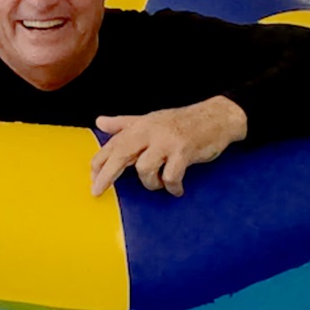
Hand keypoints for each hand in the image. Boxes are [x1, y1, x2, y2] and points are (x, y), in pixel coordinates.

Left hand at [90, 96, 246, 196]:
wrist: (217, 117)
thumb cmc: (183, 122)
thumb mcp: (151, 120)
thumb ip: (125, 124)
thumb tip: (99, 122)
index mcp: (141, 126)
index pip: (113, 144)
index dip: (99, 161)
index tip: (91, 178)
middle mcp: (151, 131)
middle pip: (121, 154)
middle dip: (107, 175)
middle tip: (96, 192)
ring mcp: (167, 141)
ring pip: (144, 169)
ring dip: (151, 183)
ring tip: (162, 184)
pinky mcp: (184, 151)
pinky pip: (171, 176)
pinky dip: (173, 187)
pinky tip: (177, 189)